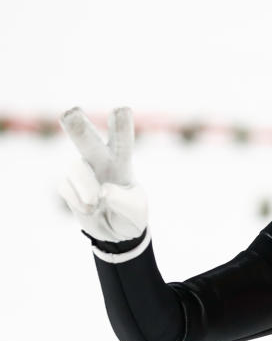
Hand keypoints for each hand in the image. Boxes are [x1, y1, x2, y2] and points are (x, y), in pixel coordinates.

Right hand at [58, 107, 147, 242]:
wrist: (115, 230)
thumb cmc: (131, 213)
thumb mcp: (136, 211)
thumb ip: (123, 201)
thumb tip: (104, 191)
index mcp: (122, 160)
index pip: (123, 140)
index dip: (121, 125)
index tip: (121, 110)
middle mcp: (100, 160)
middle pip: (87, 139)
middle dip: (78, 126)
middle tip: (71, 113)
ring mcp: (82, 171)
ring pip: (76, 168)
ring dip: (86, 186)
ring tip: (96, 204)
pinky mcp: (68, 185)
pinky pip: (67, 188)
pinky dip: (78, 203)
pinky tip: (90, 210)